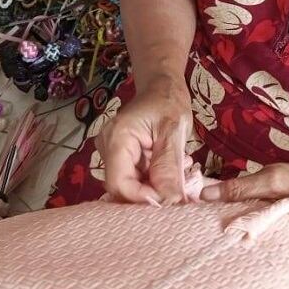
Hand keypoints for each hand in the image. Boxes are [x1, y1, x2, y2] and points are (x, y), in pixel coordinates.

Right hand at [97, 75, 192, 205]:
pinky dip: (153, 180)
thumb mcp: (174, 132)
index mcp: (117, 139)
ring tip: (179, 173)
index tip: (170, 199)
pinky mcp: (121, 157)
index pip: (119, 184)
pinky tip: (170, 169)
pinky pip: (134, 178)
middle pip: (123, 188)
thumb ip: (169, 167)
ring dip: (155, 187)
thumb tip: (170, 201)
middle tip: (180, 187)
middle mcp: (107, 148)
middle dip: (152, 193)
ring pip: (130, 186)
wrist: (162, 87)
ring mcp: (112, 153)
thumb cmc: (169, 103)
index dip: (142, 198)